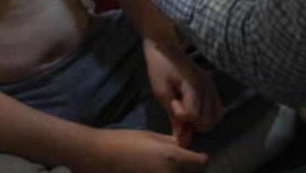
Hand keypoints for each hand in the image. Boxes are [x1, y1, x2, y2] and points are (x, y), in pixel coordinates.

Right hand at [78, 127, 208, 172]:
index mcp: (172, 156)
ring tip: (174, 167)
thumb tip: (189, 144)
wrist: (104, 156)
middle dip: (193, 169)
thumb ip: (174, 142)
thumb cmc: (127, 141)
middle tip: (185, 162)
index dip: (200, 158)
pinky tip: (163, 170)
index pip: (201, 163)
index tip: (197, 155)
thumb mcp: (153, 136)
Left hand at [143, 41, 221, 146]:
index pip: (195, 115)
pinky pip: (218, 111)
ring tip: (186, 112)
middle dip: (193, 123)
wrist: (165, 49)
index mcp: (195, 85)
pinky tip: (193, 110)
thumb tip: (182, 139)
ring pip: (217, 119)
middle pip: (209, 121)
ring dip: (202, 123)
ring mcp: (213, 87)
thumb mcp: (161, 92)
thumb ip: (173, 116)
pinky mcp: (212, 88)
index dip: (182, 116)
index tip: (173, 104)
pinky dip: (208, 117)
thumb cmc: (160, 67)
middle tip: (179, 110)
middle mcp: (208, 87)